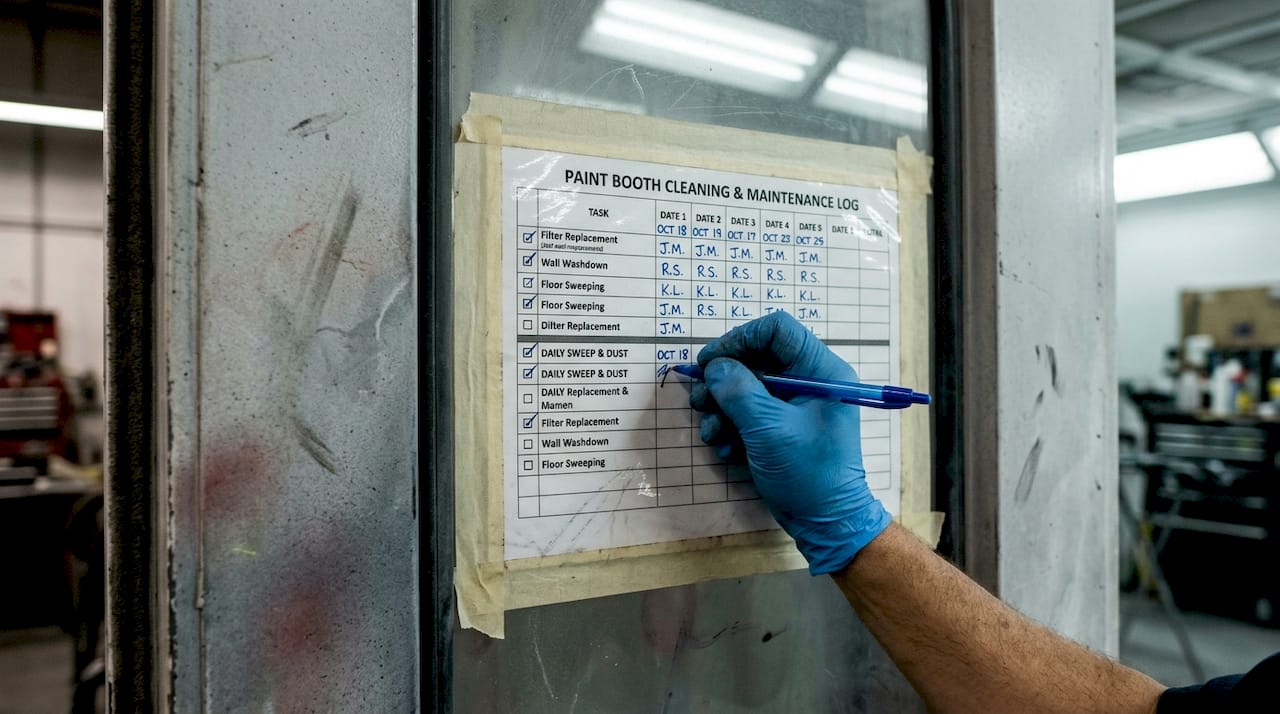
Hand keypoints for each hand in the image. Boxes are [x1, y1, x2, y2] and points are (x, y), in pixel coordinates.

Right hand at [689, 312, 889, 573]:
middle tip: (700, 401)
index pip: (777, 330)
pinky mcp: (780, 427)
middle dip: (723, 381)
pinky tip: (727, 450)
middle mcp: (808, 381)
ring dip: (721, 408)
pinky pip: (747, 412)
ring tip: (713, 433)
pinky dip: (731, 427)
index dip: (739, 339)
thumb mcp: (769, 429)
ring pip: (746, 387)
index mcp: (820, 370)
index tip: (711, 362)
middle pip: (755, 358)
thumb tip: (714, 367)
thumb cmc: (809, 473)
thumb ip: (738, 392)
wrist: (825, 523)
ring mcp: (793, 405)